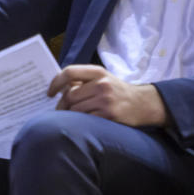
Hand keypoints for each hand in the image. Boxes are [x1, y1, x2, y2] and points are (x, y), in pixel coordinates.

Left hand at [48, 65, 168, 126]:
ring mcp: (106, 100)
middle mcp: (102, 84)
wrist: (144, 104)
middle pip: (70, 95)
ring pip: (76, 109)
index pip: (70, 72)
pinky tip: (84, 122)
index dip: (56, 82)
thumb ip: (83, 81)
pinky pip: (86, 120)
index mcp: (98, 72)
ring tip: (73, 117)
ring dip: (71, 115)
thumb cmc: (117, 91)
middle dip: (63, 105)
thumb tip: (59, 90)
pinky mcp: (110, 115)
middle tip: (61, 110)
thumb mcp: (103, 79)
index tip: (49, 93)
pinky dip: (81, 122)